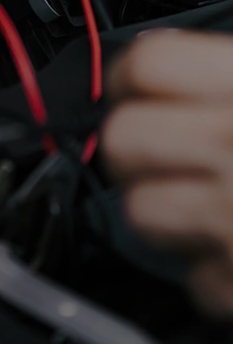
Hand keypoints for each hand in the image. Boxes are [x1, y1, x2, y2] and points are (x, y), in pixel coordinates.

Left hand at [103, 30, 232, 317]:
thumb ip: (226, 76)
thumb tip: (162, 69)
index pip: (147, 64)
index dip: (130, 74)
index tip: (133, 86)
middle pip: (121, 139)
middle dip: (135, 148)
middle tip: (168, 151)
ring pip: (138, 211)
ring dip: (167, 212)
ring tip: (211, 205)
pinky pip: (194, 279)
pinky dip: (213, 271)